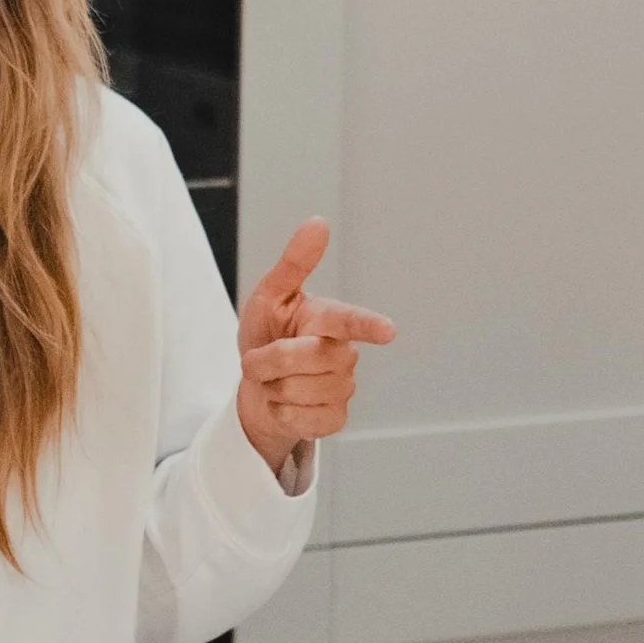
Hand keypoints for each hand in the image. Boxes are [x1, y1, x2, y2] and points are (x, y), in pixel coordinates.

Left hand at [237, 220, 394, 478]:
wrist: (256, 385)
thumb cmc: (267, 335)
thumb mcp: (269, 297)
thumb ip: (294, 264)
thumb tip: (318, 223)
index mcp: (330, 320)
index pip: (351, 322)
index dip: (367, 326)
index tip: (387, 331)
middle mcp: (344, 354)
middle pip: (307, 358)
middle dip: (269, 360)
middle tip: (259, 358)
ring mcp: (343, 389)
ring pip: (302, 391)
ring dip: (273, 388)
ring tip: (274, 381)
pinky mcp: (335, 419)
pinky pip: (305, 420)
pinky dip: (282, 414)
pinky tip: (284, 405)